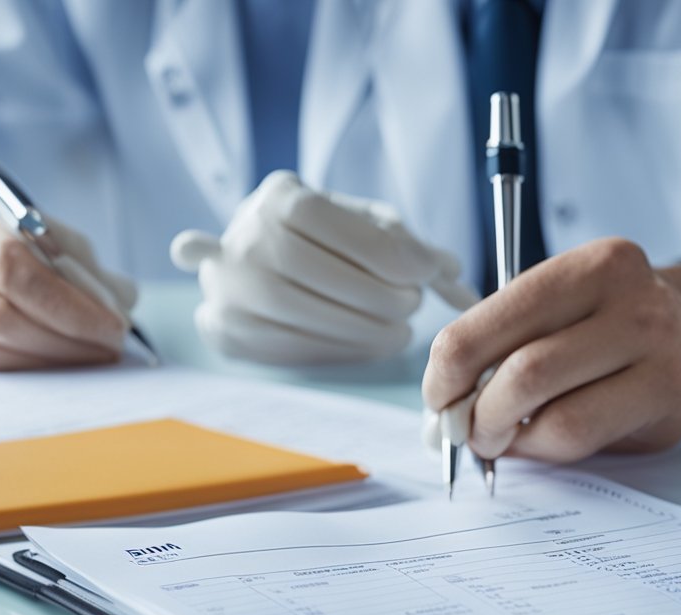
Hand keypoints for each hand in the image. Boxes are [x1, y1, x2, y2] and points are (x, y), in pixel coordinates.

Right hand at [0, 212, 136, 370]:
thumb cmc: (22, 253)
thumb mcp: (54, 241)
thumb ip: (85, 266)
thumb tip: (120, 305)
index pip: (16, 272)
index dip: (68, 305)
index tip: (113, 325)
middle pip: (7, 318)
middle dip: (70, 337)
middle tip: (113, 346)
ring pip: (5, 348)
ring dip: (62, 356)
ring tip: (100, 353)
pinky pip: (3, 368)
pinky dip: (45, 367)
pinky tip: (71, 360)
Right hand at [170, 170, 478, 364]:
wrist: (244, 262)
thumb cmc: (316, 239)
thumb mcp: (358, 223)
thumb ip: (406, 243)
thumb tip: (456, 271)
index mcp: (281, 197)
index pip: (345, 231)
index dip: (396, 258)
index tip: (427, 274)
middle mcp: (245, 237)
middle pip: (324, 275)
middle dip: (380, 297)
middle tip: (411, 307)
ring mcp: (226, 286)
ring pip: (305, 315)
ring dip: (363, 330)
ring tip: (396, 331)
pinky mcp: (224, 329)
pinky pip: (289, 346)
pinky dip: (336, 350)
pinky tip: (365, 345)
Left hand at [422, 237, 680, 463]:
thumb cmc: (599, 328)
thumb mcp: (551, 315)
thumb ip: (496, 349)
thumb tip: (441, 412)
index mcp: (590, 264)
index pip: (491, 321)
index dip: (448, 369)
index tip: (436, 396)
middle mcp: (632, 297)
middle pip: (524, 371)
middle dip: (477, 414)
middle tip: (463, 430)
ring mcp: (662, 346)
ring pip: (555, 413)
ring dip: (508, 436)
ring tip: (497, 437)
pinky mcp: (674, 393)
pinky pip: (582, 435)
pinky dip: (542, 447)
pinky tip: (537, 439)